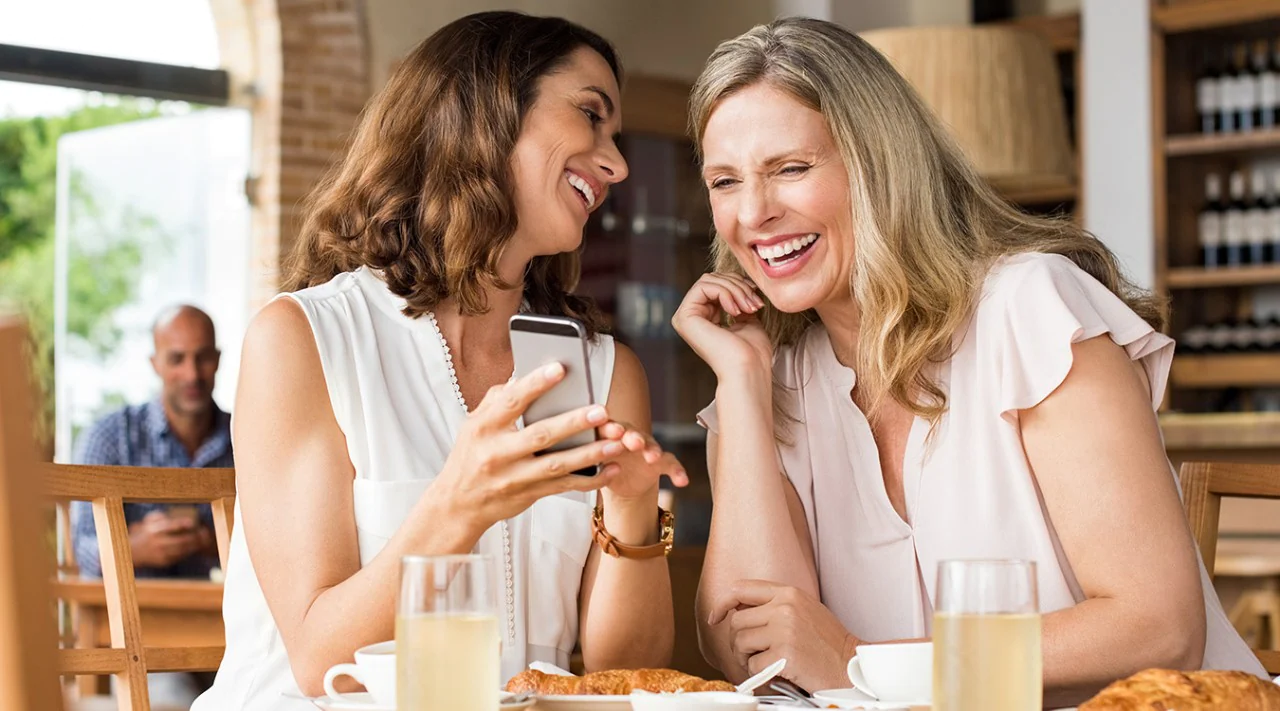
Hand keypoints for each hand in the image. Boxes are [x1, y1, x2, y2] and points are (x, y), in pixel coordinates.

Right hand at [128, 511, 203, 568]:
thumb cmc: (144, 533)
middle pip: (180, 540)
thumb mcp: (147, 522)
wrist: (132, 553)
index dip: (183, 524)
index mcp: (154, 531)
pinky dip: (189, 551)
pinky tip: (194, 547)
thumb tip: (170, 514)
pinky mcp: (164, 561)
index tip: (193, 522)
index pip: (171, 526)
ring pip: (182, 550)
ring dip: (194, 545)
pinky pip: (180, 556)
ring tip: (202, 540)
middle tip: (203, 532)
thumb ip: (158, 516)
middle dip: (194, 537)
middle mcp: (158, 543)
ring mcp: (161, 553)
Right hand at [429, 362, 636, 531]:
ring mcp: (514, 477)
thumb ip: (498, 399)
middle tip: (601, 410)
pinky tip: (612, 469)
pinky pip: (564, 487)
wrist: (458, 504)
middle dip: (573, 422)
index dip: (536, 384)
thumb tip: (525, 375)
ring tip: (616, 442)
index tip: (560, 369)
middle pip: (540, 435)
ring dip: (590, 454)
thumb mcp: (473, 424)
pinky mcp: (529, 495)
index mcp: (484, 428)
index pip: (512, 401)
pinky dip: (591, 479)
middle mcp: (498, 453)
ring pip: (557, 465)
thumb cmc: (470, 455)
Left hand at [596, 421, 688, 501]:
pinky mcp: (660, 462)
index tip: (615, 431)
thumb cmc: (602, 470)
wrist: (619, 483)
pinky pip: (671, 464)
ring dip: (652, 450)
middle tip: (635, 442)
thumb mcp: (592, 468)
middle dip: (634, 436)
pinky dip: (678, 472)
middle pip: (632, 433)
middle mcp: (628, 438)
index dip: (612, 429)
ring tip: (653, 457)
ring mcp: (645, 449)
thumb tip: (583, 466)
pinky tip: (682, 481)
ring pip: (651, 446)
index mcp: (608, 436)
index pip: (608, 428)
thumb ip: (591, 464)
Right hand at [671, 273, 772, 378]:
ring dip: (735, 289)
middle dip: (738, 286)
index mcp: (703, 319)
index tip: (757, 299)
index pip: (716, 284)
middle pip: (712, 279)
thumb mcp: (747, 319)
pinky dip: (725, 293)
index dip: (739, 284)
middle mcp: (690, 318)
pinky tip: (735, 311)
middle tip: (754, 303)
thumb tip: (739, 284)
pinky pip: (704, 286)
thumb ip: (738, 302)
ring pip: (709, 280)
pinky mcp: (684, 317)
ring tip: (749, 307)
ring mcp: (684, 318)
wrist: (749, 369)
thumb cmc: (752, 352)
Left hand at [709, 580, 861, 692]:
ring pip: (740, 643)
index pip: (741, 589)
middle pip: (737, 621)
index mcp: (789, 593)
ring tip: (764, 663)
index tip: (716, 617)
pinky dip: (759, 674)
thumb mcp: (803, 610)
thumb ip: (774, 605)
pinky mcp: (785, 654)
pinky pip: (753, 664)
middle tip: (750, 654)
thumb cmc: (827, 642)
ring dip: (746, 658)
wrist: (851, 665)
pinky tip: (776, 672)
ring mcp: (785, 629)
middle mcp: (785, 607)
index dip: (722, 603)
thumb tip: (737, 611)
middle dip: (737, 641)